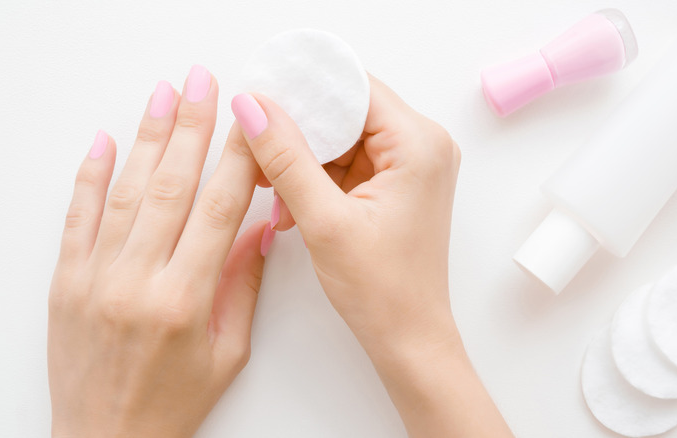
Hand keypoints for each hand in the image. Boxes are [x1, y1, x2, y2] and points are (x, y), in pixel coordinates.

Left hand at [48, 65, 271, 437]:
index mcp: (184, 300)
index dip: (237, 158)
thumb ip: (242, 286)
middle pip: (171, 188)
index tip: (249, 120)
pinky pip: (77, 219)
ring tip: (163, 96)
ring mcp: (95, 279)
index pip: (219, 210)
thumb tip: (258, 228)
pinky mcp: (65, 282)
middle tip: (203, 83)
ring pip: (125, 194)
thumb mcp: (228, 353)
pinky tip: (106, 142)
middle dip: (192, 128)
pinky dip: (90, 177)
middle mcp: (137, 282)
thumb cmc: (172, 404)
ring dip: (147, 140)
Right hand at [232, 75, 511, 436]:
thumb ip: (286, 158)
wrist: (408, 338)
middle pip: (346, 111)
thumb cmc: (384, 290)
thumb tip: (253, 107)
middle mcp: (422, 146)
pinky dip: (315, 178)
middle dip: (298, 129)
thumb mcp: (324, 220)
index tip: (261, 93)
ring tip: (271, 188)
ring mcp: (410, 166)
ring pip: (342, 138)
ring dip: (302, 158)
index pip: (353, 88)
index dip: (304, 87)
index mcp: (419, 144)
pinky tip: (289, 203)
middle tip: (256, 145)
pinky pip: (347, 163)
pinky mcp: (396, 185)